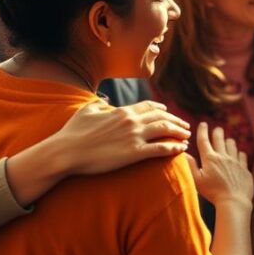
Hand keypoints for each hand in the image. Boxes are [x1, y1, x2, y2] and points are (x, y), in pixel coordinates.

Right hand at [52, 101, 190, 175]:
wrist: (66, 152)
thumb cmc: (73, 132)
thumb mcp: (87, 111)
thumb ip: (100, 105)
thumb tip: (105, 102)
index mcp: (122, 111)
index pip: (149, 107)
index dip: (162, 110)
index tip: (169, 113)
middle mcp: (132, 121)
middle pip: (162, 118)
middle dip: (176, 121)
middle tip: (185, 126)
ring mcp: (134, 137)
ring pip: (165, 131)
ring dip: (179, 133)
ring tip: (187, 137)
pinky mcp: (134, 153)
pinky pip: (160, 149)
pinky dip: (173, 148)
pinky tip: (180, 149)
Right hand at [188, 123, 252, 207]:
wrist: (233, 201)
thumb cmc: (213, 193)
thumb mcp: (197, 180)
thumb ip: (190, 166)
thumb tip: (184, 153)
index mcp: (210, 159)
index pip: (204, 140)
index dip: (203, 130)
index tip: (203, 124)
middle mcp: (223, 156)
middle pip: (219, 138)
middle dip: (217, 132)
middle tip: (217, 129)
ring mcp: (235, 161)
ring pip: (232, 144)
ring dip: (228, 141)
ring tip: (227, 141)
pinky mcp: (244, 168)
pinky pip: (242, 155)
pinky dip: (239, 153)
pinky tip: (238, 154)